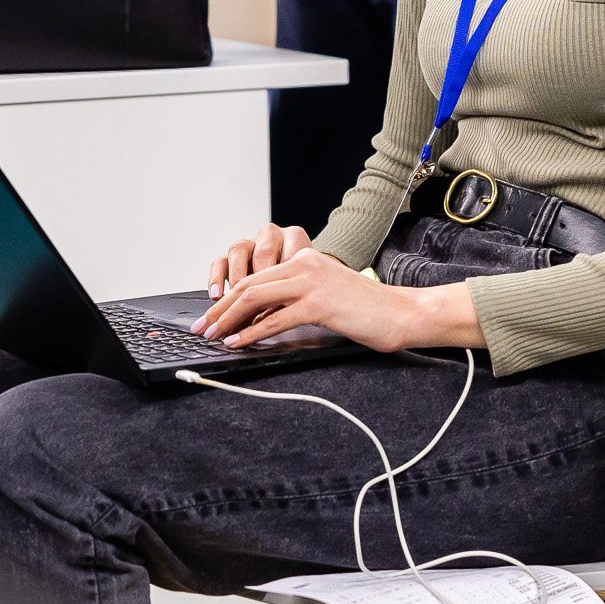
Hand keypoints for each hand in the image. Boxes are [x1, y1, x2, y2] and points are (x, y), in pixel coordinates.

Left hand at [192, 248, 481, 353]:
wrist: (402, 313)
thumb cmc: (366, 312)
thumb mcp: (326, 298)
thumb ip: (295, 301)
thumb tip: (259, 321)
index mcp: (306, 259)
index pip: (256, 275)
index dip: (229, 298)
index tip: (212, 317)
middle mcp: (306, 264)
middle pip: (249, 284)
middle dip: (221, 309)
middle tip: (202, 328)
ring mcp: (312, 282)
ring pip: (256, 297)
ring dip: (229, 319)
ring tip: (214, 337)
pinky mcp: (320, 303)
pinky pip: (276, 318)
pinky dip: (252, 333)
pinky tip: (239, 344)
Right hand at [206, 222, 312, 297]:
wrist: (301, 280)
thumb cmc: (305, 282)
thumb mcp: (306, 286)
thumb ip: (296, 296)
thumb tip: (283, 319)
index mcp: (295, 238)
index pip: (290, 254)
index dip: (287, 282)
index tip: (283, 304)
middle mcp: (271, 237)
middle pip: (263, 253)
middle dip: (259, 282)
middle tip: (258, 304)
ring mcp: (250, 244)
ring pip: (238, 250)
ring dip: (237, 278)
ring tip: (237, 299)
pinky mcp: (231, 256)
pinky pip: (220, 261)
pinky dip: (217, 278)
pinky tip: (217, 295)